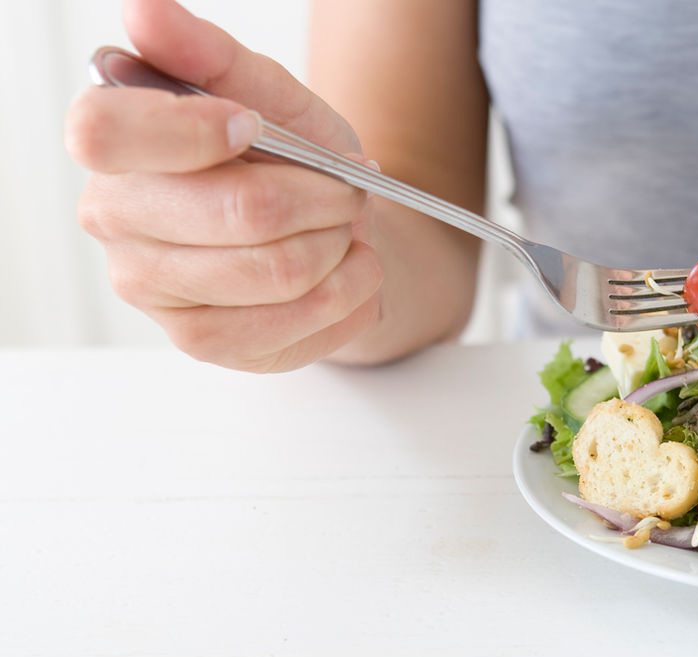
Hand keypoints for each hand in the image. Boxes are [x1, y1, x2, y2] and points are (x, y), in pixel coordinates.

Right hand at [65, 0, 382, 372]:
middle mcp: (115, 219)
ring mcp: (153, 290)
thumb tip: (145, 12)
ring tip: (345, 228)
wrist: (330, 229)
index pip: (106, 134)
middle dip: (322, 196)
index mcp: (112, 144)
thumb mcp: (266, 93)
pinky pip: (299, 321)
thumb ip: (210, 55)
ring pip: (281, 271)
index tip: (254, 126)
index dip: (194, 131)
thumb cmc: (287, 158)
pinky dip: (350, 289)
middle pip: (238, 212)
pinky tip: (346, 270)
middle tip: (344, 188)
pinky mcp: (202, 342)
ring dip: (341, 245)